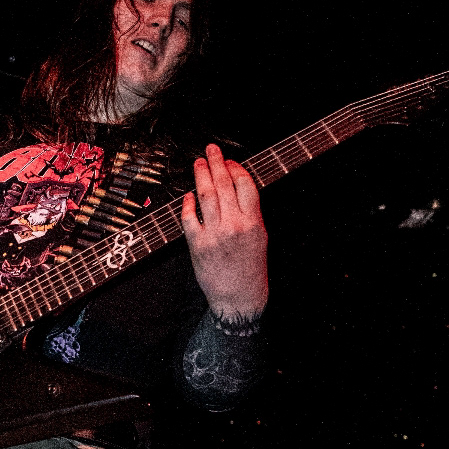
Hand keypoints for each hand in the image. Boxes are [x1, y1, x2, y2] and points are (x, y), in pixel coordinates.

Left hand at [182, 144, 268, 318]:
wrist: (239, 298)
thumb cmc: (251, 270)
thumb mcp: (260, 238)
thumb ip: (250, 213)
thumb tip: (238, 188)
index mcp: (253, 222)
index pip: (245, 184)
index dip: (236, 168)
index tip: (230, 161)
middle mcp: (234, 225)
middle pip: (224, 184)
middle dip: (216, 162)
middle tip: (211, 150)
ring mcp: (214, 234)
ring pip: (205, 195)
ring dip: (200, 175)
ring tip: (198, 163)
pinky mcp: (197, 245)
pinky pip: (189, 217)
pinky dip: (188, 203)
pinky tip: (188, 196)